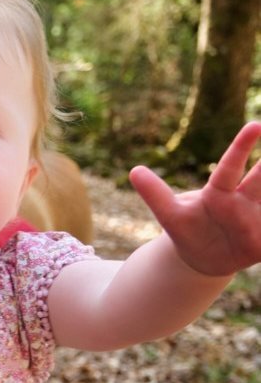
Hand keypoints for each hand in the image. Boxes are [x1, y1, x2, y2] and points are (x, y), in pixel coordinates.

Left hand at [129, 123, 260, 277]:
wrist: (203, 256)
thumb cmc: (188, 228)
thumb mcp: (170, 215)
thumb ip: (156, 194)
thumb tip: (134, 171)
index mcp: (221, 191)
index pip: (231, 168)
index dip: (241, 148)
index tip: (254, 126)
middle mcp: (245, 200)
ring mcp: (257, 218)